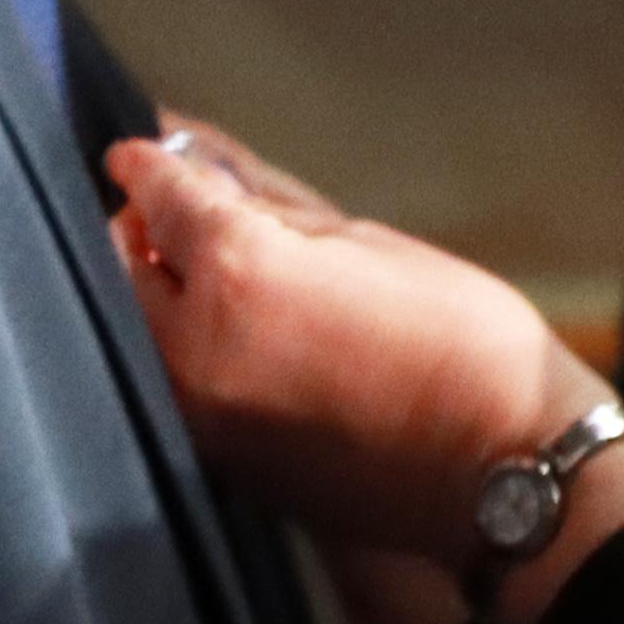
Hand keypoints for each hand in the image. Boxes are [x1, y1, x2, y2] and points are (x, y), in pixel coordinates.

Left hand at [103, 120, 576, 562]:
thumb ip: (270, 210)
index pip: (160, 201)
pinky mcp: (218, 465)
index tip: (135, 153)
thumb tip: (209, 177)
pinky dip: (176, 351)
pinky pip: (169, 388)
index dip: (147, 169)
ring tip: (198, 272)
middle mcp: (192, 351)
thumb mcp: (366, 243)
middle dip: (138, 233)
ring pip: (135, 335)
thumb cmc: (458, 339)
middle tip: (169, 213)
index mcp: (236, 276)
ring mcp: (198, 419)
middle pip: (119, 270)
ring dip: (151, 297)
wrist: (503, 470)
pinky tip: (222, 334)